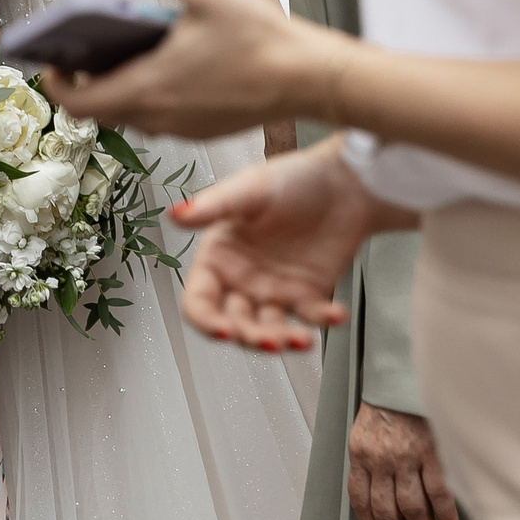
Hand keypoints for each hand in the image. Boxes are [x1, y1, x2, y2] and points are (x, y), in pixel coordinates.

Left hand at [38, 0, 320, 138]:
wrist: (312, 77)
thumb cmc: (262, 35)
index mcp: (148, 88)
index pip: (77, 103)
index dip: (55, 83)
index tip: (53, 58)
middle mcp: (160, 118)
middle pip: (99, 113)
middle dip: (82, 83)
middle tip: (82, 51)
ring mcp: (182, 130)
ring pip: (128, 119)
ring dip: (114, 92)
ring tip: (120, 53)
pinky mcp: (203, 132)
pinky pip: (158, 121)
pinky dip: (145, 98)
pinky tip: (162, 65)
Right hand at [170, 135, 390, 351]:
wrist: (344, 181)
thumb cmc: (292, 179)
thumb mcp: (249, 189)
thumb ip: (212, 206)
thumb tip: (175, 215)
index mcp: (219, 256)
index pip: (199, 300)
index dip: (205, 320)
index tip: (223, 331)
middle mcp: (242, 279)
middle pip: (235, 323)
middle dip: (250, 337)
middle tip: (270, 340)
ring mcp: (275, 290)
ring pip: (270, 329)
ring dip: (283, 340)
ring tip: (302, 340)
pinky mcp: (309, 294)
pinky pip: (312, 316)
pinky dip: (324, 320)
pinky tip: (337, 313)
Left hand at [348, 404, 460, 519]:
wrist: (406, 376)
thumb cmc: (388, 403)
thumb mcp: (366, 430)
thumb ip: (370, 462)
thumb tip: (379, 498)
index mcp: (360, 454)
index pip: (360, 501)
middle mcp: (380, 459)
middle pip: (387, 512)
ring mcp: (406, 457)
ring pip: (413, 508)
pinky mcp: (432, 452)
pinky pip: (439, 493)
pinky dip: (446, 515)